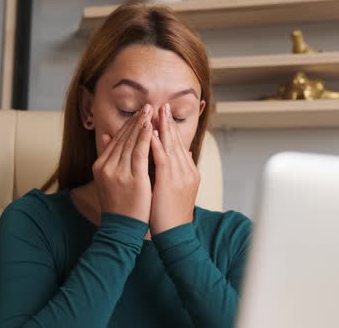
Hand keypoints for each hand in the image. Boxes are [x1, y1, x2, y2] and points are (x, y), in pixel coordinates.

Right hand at [93, 104, 153, 223]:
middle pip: (123, 138)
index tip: (139, 113)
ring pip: (131, 143)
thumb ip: (109, 157)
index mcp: (100, 165)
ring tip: (151, 112)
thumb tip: (107, 136)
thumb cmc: (119, 205)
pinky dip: (145, 139)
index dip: (128, 125)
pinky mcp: (132, 179)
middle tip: (147, 106)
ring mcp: (118, 172)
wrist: (121, 228)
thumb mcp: (108, 179)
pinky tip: (151, 128)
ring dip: (141, 125)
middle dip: (136, 121)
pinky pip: (139, 154)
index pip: (116, 140)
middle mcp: (106, 166)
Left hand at [149, 103, 199, 234]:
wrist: (174, 234)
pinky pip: (162, 157)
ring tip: (157, 111)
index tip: (164, 116)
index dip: (171, 130)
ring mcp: (180, 176)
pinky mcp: (169, 181)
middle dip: (168, 123)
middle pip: (177, 141)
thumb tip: (182, 154)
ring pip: (171, 146)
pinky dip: (156, 143)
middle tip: (163, 105)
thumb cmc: (170, 215)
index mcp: (188, 172)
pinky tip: (150, 132)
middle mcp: (186, 171)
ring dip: (163, 127)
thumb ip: (178, 171)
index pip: (179, 146)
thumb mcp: (177, 189)